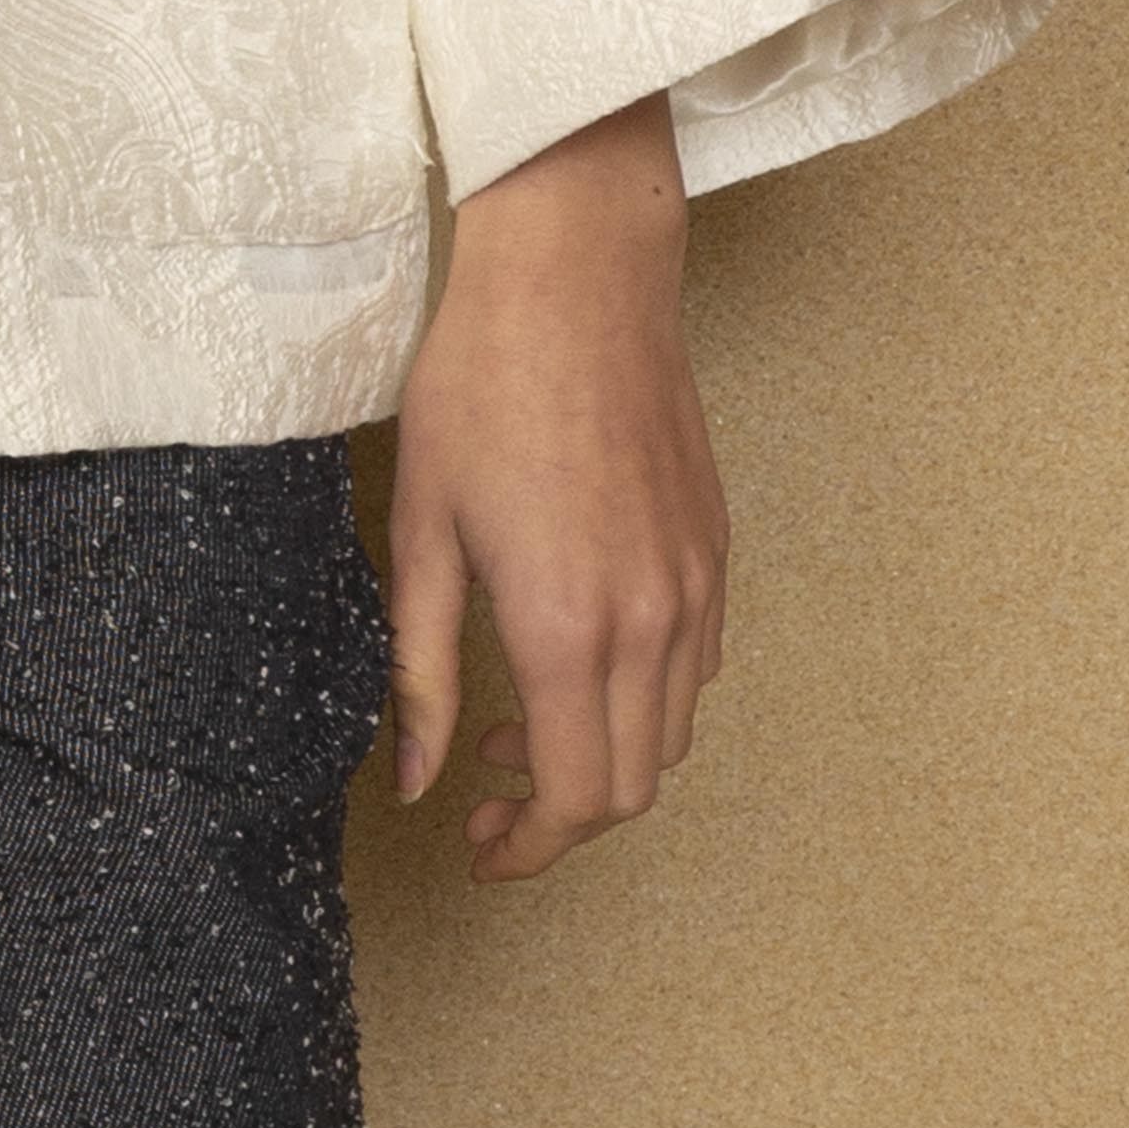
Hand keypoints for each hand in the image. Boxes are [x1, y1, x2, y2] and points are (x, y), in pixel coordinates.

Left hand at [385, 90, 727, 881]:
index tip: (481, 848)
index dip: (530, 848)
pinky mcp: (714, 547)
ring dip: (606, 757)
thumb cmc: (481, 386)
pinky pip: (697, 665)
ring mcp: (694, 585)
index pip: (577, 799)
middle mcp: (650, 622)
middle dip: (562, 816)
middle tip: (487, 792)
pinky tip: (579, 656)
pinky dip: (646, 698)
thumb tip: (414, 778)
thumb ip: (420, 669)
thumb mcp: (421, 529)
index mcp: (566, 627)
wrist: (575, 279)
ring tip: (521, 723)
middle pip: (634, 785)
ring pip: (674, 731)